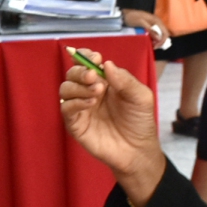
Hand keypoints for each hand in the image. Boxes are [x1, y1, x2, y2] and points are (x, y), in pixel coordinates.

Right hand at [60, 47, 165, 206]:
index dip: (85, 56)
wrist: (138, 150)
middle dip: (80, 71)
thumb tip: (106, 64)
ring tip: (97, 92)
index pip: (87, 63)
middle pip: (72, 73)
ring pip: (65, 88)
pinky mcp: (75, 124)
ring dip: (79, 86)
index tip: (95, 57)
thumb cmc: (140, 121)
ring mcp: (80, 107)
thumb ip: (125, 80)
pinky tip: (90, 103)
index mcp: (103, 81)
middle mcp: (88, 91)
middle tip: (94, 76)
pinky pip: (66, 108)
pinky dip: (75, 102)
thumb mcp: (140, 96)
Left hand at [121, 9, 169, 49]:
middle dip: (160, 42)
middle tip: (153, 47)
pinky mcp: (150, 26)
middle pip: (163, 34)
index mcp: (157, 20)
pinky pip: (154, 34)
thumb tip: (159, 38)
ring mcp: (154, 24)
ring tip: (150, 45)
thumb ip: (150, 30)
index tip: (155, 46)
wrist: (124, 15)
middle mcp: (157, 22)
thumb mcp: (141, 23)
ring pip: (159, 34)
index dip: (162, 41)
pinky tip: (148, 41)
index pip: (165, 33)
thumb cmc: (132, 18)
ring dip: (156, 41)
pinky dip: (153, 38)